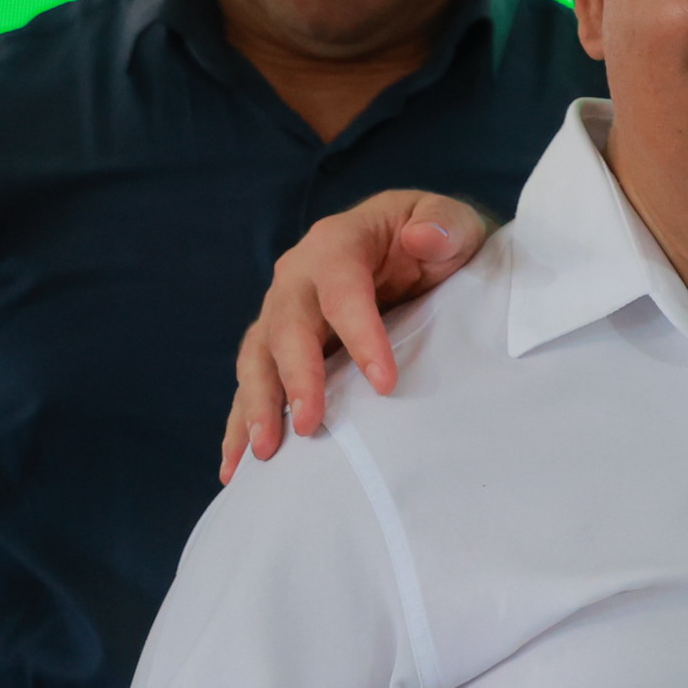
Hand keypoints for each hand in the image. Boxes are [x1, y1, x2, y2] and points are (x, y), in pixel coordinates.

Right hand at [220, 191, 491, 480]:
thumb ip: (444, 225)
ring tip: (264, 454)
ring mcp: (283, 312)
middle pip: (286, 327)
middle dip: (295, 379)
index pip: (342, 290)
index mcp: (338, 244)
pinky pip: (254, 383)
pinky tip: (236, 466)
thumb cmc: (436, 236)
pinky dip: (242, 423)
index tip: (384, 384)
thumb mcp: (452, 222)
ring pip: (258, 358)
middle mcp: (298, 277)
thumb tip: (424, 237)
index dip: (360, 335)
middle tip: (309, 425)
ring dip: (257, 406)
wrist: (416, 244)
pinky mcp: (278, 344)